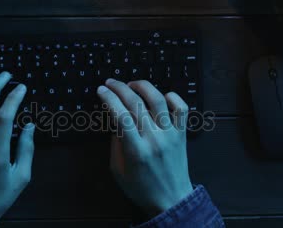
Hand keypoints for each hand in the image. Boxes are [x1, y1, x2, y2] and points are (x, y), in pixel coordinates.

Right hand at [97, 79, 192, 215]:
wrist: (171, 199)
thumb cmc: (141, 188)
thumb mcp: (118, 170)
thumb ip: (115, 143)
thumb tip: (115, 118)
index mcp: (136, 150)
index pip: (121, 116)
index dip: (109, 98)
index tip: (101, 90)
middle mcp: (154, 139)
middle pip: (136, 103)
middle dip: (119, 88)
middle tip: (110, 83)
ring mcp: (170, 134)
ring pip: (158, 99)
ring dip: (142, 86)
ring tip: (132, 85)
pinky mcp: (181, 134)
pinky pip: (181, 108)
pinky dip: (172, 97)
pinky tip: (161, 96)